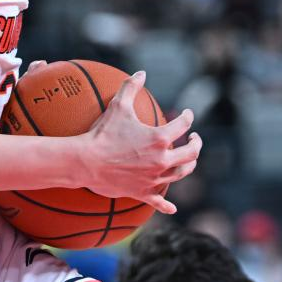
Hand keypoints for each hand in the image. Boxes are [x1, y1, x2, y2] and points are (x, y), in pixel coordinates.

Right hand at [76, 72, 201, 214]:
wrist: (85, 161)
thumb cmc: (102, 133)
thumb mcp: (117, 106)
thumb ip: (131, 87)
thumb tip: (141, 73)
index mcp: (159, 139)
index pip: (182, 125)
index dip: (188, 117)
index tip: (188, 114)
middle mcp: (161, 160)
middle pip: (190, 154)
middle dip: (196, 144)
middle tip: (195, 138)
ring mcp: (154, 178)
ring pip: (181, 174)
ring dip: (188, 166)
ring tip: (188, 161)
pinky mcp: (143, 192)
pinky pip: (159, 201)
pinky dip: (167, 205)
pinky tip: (172, 207)